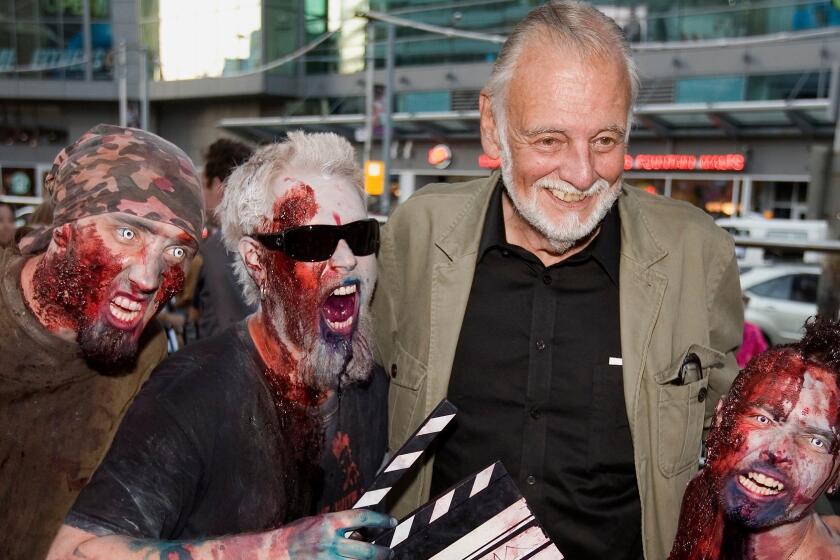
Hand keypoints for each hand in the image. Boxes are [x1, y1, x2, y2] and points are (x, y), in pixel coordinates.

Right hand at [277, 509, 395, 558]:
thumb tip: (362, 535)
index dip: (380, 519)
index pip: (362, 517)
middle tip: (390, 552)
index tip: (390, 521)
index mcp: (329, 523)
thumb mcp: (319, 522)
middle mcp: (331, 542)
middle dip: (383, 553)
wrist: (275, 552)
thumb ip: (340, 527)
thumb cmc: (297, 535)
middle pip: (367, 550)